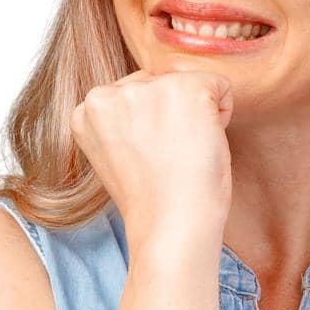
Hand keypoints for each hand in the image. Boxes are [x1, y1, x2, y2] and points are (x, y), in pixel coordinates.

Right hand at [70, 65, 233, 247]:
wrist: (172, 227)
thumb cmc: (154, 203)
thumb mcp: (120, 154)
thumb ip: (124, 121)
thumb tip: (151, 96)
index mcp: (86, 112)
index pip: (134, 95)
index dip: (153, 127)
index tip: (151, 160)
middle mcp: (106, 93)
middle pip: (159, 83)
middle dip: (173, 114)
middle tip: (169, 159)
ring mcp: (144, 87)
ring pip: (187, 83)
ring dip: (196, 114)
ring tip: (183, 153)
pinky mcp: (183, 88)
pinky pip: (220, 86)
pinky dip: (223, 113)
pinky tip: (204, 144)